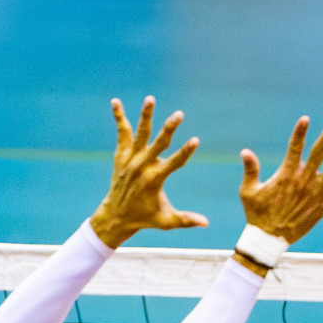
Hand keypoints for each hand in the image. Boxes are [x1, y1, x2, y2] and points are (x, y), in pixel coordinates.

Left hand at [90, 96, 207, 247]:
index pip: (174, 162)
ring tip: (150, 99)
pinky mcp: (121, 156)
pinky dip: (120, 118)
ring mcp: (130, 160)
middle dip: (169, 128)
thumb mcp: (166, 221)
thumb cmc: (144, 219)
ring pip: (139, 134)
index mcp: (154, 180)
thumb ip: (186, 220)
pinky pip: (122, 133)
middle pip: (157, 144)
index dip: (186, 152)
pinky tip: (116, 102)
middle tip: (178, 114)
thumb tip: (207, 223)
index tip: (195, 140)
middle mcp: (141, 167)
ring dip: (146, 116)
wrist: (115, 217)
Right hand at [240, 117, 322, 242]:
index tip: (305, 118)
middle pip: (317, 154)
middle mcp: (303, 180)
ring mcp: (315, 192)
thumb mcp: (248, 191)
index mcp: (286, 174)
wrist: (269, 239)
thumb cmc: (256, 214)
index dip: (300, 132)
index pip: (294, 148)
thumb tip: (245, 151)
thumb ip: (250, 170)